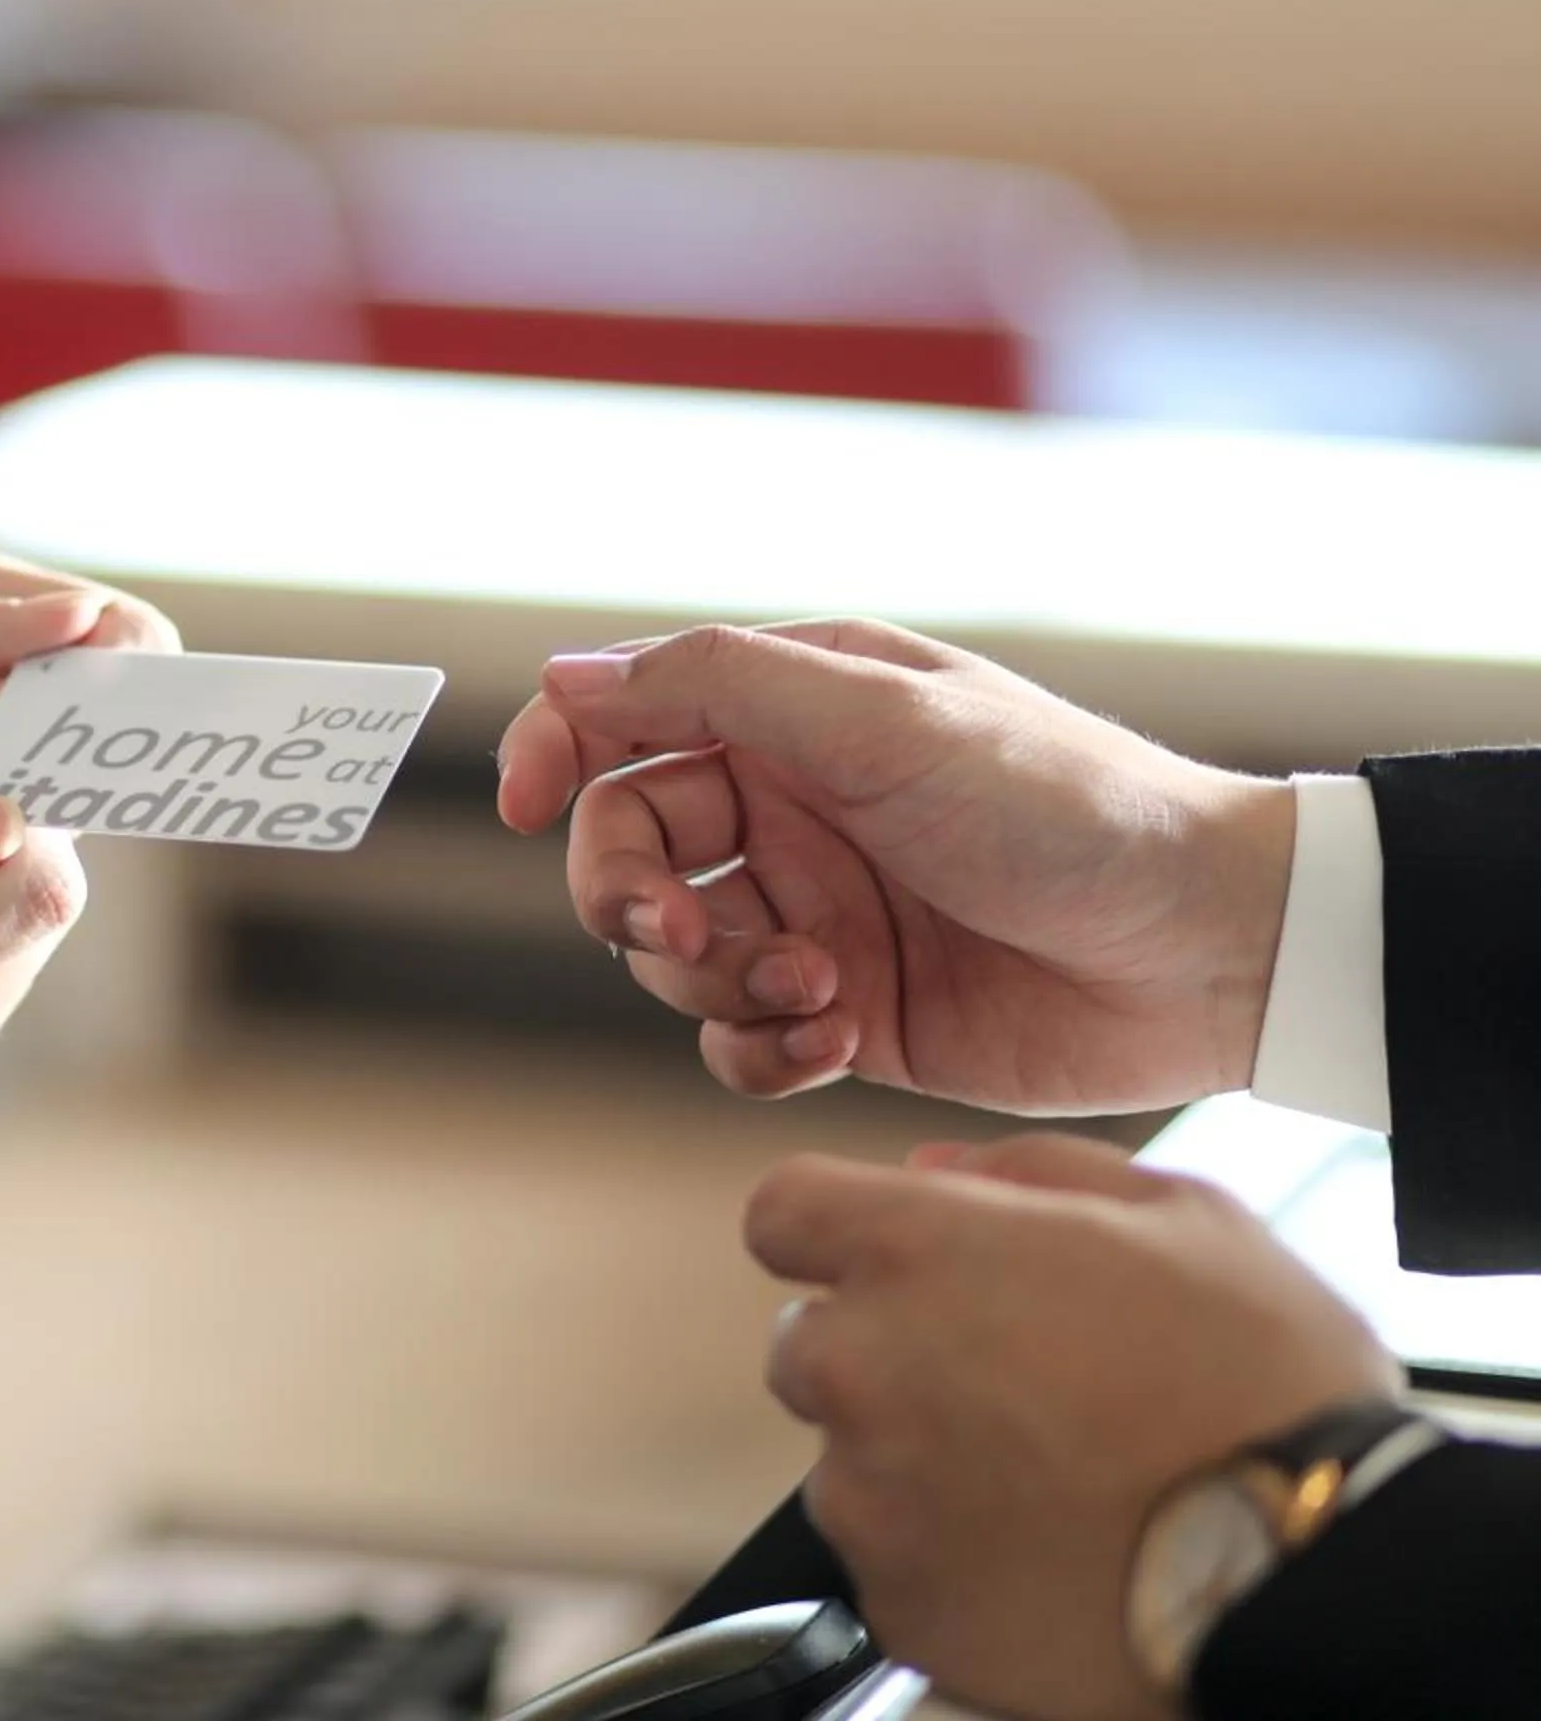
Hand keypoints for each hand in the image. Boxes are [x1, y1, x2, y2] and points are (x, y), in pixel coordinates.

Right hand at [495, 620, 1296, 1113]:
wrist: (1206, 951)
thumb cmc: (1065, 807)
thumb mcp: (885, 719)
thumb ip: (716, 687)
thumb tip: (566, 677)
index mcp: (794, 714)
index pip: (623, 719)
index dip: (553, 755)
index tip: (522, 809)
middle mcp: (789, 809)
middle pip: (625, 848)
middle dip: (628, 896)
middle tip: (680, 930)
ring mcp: (814, 913)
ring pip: (671, 956)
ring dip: (714, 980)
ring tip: (813, 988)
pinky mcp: (847, 1013)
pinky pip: (737, 1042)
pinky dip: (762, 1051)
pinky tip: (837, 1039)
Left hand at [750, 1135, 1398, 1720]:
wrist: (1321, 1576)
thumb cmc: (1267, 1389)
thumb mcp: (1185, 1217)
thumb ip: (1034, 1172)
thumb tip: (939, 1168)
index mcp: (915, 1250)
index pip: (783, 1213)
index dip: (838, 1236)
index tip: (895, 1266)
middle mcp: (861, 1365)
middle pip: (810, 1343)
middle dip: (886, 1354)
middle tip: (1014, 1386)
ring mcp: (867, 1493)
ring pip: (850, 1458)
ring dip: (916, 1460)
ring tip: (1053, 1478)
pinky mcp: (894, 1600)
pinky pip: (892, 1559)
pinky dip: (947, 1555)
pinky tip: (1048, 1547)